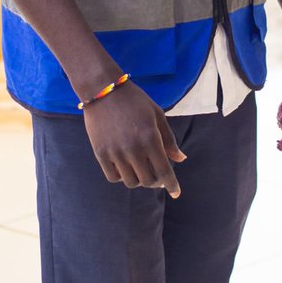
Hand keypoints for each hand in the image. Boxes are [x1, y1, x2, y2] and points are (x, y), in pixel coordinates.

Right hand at [82, 81, 186, 196]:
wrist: (103, 89)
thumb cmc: (134, 100)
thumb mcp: (157, 114)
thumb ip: (169, 139)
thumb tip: (181, 159)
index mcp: (150, 138)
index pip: (164, 171)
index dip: (172, 185)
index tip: (176, 193)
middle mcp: (134, 148)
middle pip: (148, 181)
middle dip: (156, 181)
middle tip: (157, 175)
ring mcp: (116, 152)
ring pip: (131, 182)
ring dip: (139, 179)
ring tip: (141, 169)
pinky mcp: (101, 153)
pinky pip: (113, 177)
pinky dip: (122, 176)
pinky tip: (125, 167)